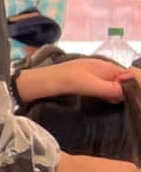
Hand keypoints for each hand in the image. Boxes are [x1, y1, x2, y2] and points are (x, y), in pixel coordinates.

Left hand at [17, 57, 140, 105]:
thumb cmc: (64, 80)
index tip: (132, 100)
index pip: (128, 75)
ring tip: (116, 105)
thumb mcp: (89, 84)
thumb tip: (128, 93)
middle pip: (121, 81)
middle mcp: (101, 69)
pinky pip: (101, 89)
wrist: (39, 82)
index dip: (132, 87)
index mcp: (105, 66)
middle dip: (124, 92)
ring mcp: (93, 76)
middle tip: (125, 105)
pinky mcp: (84, 83)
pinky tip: (105, 103)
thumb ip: (110, 88)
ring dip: (114, 95)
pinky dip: (105, 95)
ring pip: (111, 86)